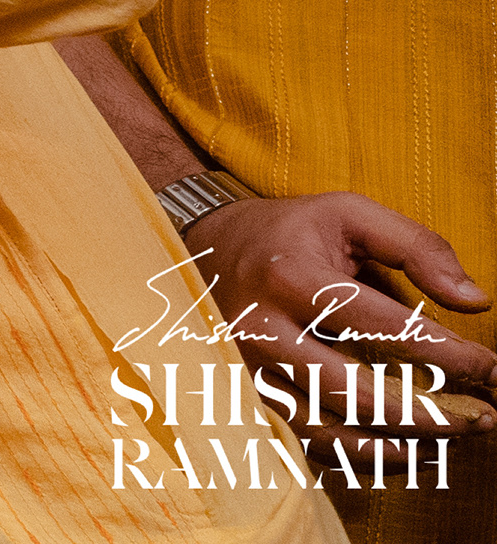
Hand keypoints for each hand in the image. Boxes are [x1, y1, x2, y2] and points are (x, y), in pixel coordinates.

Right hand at [180, 190, 496, 460]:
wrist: (202, 246)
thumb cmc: (289, 232)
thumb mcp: (349, 214)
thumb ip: (418, 247)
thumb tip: (474, 301)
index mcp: (291, 279)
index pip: (385, 328)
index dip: (448, 355)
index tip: (492, 369)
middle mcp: (261, 329)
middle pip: (357, 393)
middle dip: (431, 414)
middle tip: (482, 419)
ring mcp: (248, 370)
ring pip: (330, 431)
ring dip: (399, 446)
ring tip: (448, 442)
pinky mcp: (245, 395)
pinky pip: (308, 443)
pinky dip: (362, 456)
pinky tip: (403, 450)